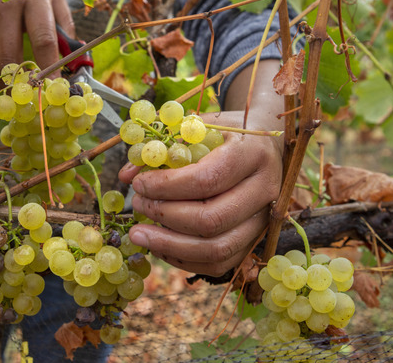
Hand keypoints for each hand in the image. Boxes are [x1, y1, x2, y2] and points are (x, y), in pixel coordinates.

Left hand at [118, 111, 282, 275]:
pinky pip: (219, 263)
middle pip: (212, 219)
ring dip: (170, 245)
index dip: (166, 186)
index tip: (139, 184)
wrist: (264, 146)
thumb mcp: (195, 128)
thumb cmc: (224, 134)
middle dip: (165, 216)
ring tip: (139, 233)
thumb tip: (127, 175)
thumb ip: (161, 146)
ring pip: (217, 248)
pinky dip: (184, 259)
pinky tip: (159, 245)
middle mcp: (265, 190)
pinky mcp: (256, 240)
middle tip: (137, 205)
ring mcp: (264, 220)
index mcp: (252, 153)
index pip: (207, 179)